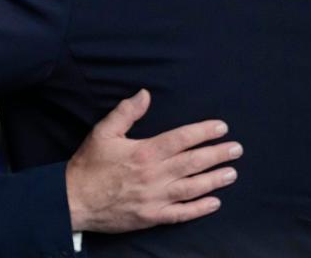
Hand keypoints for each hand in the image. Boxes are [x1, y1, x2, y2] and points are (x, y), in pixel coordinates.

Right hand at [65, 89, 240, 232]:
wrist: (74, 199)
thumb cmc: (89, 164)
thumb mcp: (103, 132)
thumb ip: (126, 112)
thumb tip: (145, 94)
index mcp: (144, 152)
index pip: (182, 139)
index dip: (204, 132)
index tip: (221, 127)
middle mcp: (154, 175)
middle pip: (193, 162)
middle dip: (217, 154)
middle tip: (236, 149)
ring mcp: (155, 198)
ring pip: (193, 188)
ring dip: (215, 180)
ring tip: (232, 173)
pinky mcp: (152, 217)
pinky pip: (182, 214)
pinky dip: (199, 209)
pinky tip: (214, 203)